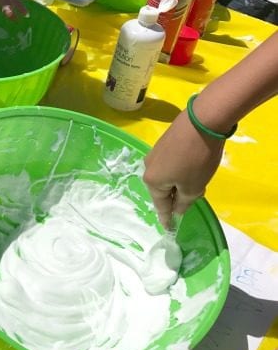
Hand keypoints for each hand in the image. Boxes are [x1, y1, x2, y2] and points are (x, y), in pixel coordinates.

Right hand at [143, 110, 223, 228]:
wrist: (201, 121)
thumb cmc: (196, 160)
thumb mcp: (193, 187)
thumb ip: (184, 203)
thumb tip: (177, 211)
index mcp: (152, 182)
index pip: (161, 206)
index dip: (167, 218)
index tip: (169, 228)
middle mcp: (148, 168)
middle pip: (162, 190)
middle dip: (173, 197)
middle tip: (189, 201)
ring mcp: (154, 153)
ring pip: (166, 176)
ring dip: (177, 182)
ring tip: (194, 182)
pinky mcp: (164, 143)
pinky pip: (169, 164)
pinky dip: (178, 170)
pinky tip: (191, 167)